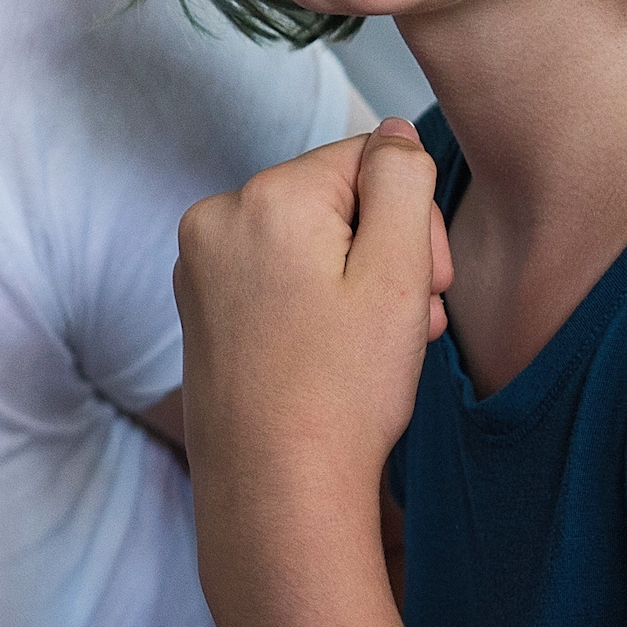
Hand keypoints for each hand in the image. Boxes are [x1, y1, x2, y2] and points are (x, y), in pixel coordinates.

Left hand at [174, 120, 449, 502]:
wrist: (276, 492)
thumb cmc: (342, 391)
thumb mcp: (398, 273)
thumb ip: (401, 183)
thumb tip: (395, 134)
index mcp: (263, 197)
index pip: (370, 161)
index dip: (413, 221)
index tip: (426, 286)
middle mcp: (215, 219)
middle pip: (337, 201)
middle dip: (386, 254)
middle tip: (408, 323)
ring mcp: (199, 268)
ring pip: (310, 244)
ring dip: (358, 284)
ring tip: (375, 348)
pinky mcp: (201, 309)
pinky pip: (276, 278)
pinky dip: (316, 306)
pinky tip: (336, 357)